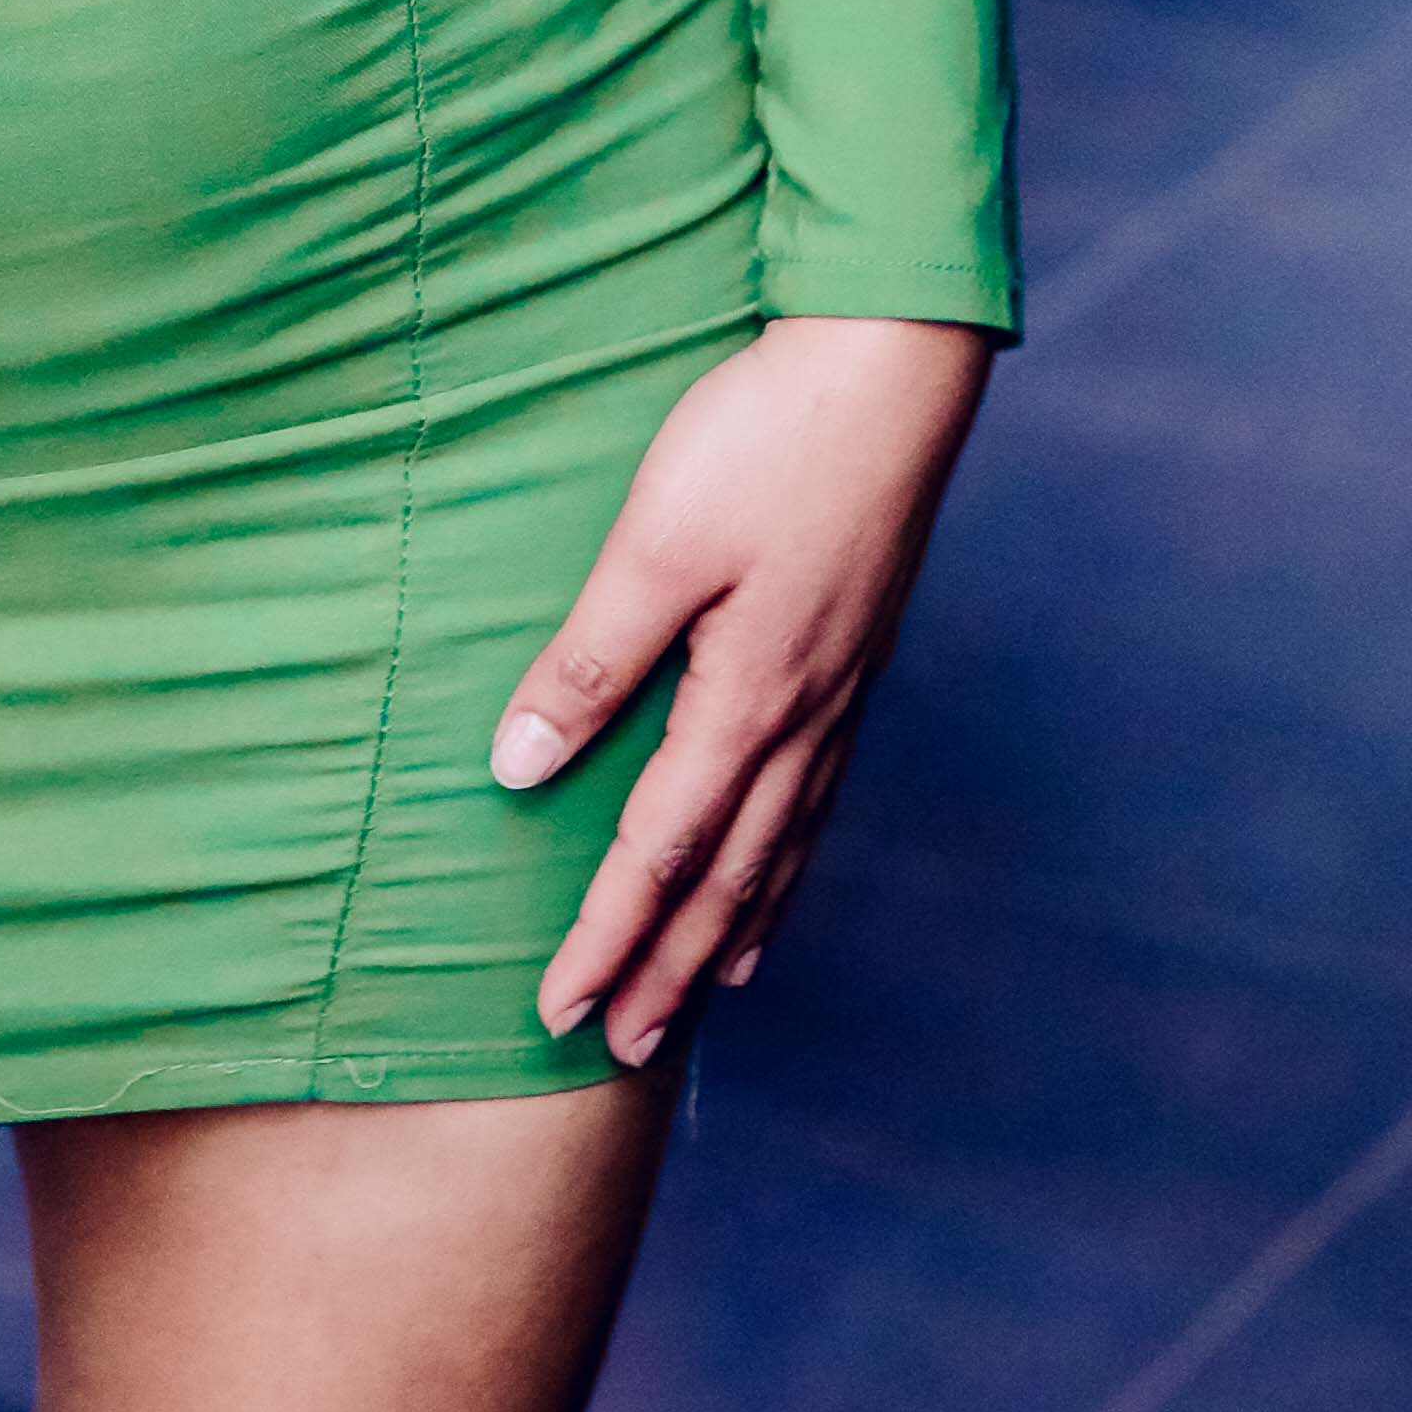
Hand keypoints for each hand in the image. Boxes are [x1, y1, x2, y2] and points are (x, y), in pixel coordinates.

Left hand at [490, 318, 992, 1071]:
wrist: (890, 365)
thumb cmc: (764, 437)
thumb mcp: (655, 543)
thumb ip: (590, 659)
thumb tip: (520, 766)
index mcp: (747, 699)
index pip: (658, 852)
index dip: (606, 937)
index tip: (557, 1010)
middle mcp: (804, 716)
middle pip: (727, 877)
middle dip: (668, 966)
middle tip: (620, 1046)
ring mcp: (841, 689)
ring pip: (781, 844)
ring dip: (733, 925)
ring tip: (705, 990)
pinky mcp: (856, 652)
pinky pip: (817, 793)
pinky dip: (789, 855)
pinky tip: (779, 860)